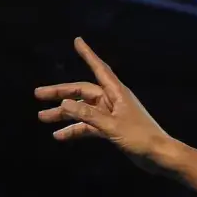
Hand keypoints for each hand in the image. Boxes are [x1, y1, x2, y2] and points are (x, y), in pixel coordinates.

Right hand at [36, 38, 175, 167]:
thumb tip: (64, 103)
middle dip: (60, 93)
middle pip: (82, 91)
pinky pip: (88, 125)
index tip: (77, 41)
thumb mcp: (111, 126)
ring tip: (42, 117)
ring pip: (82, 110)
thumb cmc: (140, 137)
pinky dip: (75, 129)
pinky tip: (59, 136)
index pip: (99, 69)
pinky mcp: (111, 129)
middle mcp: (112, 100)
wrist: (159, 156)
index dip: (88, 55)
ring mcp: (111, 115)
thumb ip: (88, 115)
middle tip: (37, 94)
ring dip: (64, 114)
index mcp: (116, 93)